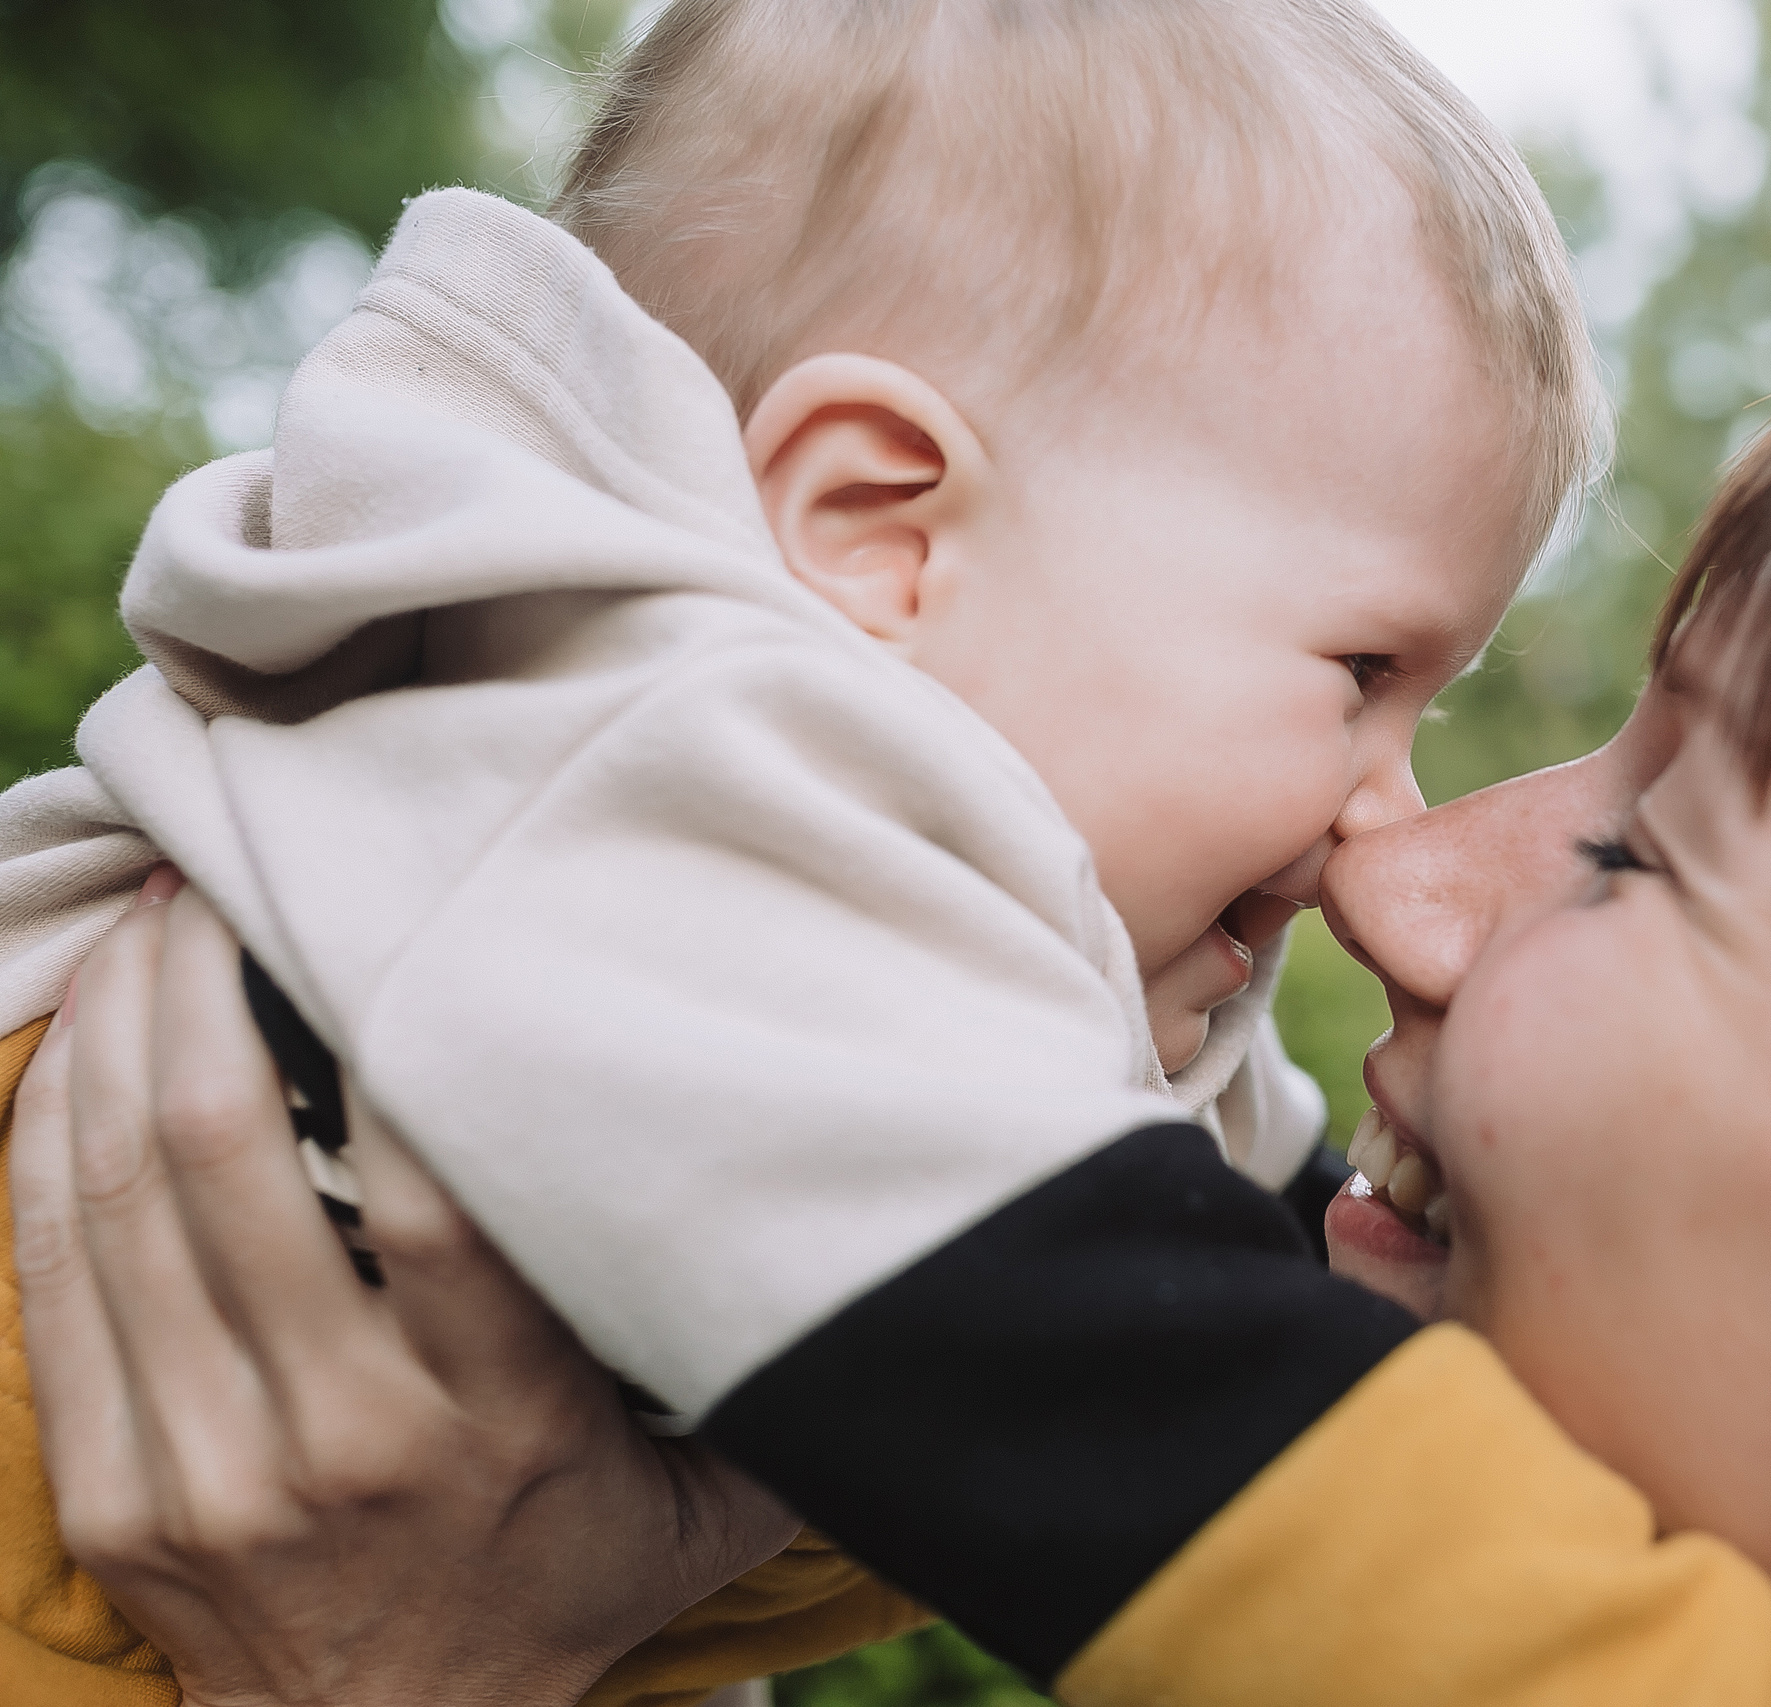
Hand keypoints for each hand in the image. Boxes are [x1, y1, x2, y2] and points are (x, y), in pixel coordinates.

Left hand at [9, 875, 799, 1706]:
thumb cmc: (568, 1590)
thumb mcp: (711, 1504)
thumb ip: (769, 1370)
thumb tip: (894, 1218)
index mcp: (501, 1421)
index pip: (433, 1199)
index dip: (384, 1035)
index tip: (373, 911)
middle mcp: (344, 1438)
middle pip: (237, 1160)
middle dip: (210, 981)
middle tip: (227, 864)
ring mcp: (209, 1470)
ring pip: (128, 1197)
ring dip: (122, 1032)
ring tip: (150, 918)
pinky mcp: (112, 1494)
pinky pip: (51, 1274)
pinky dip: (51, 1136)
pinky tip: (80, 1042)